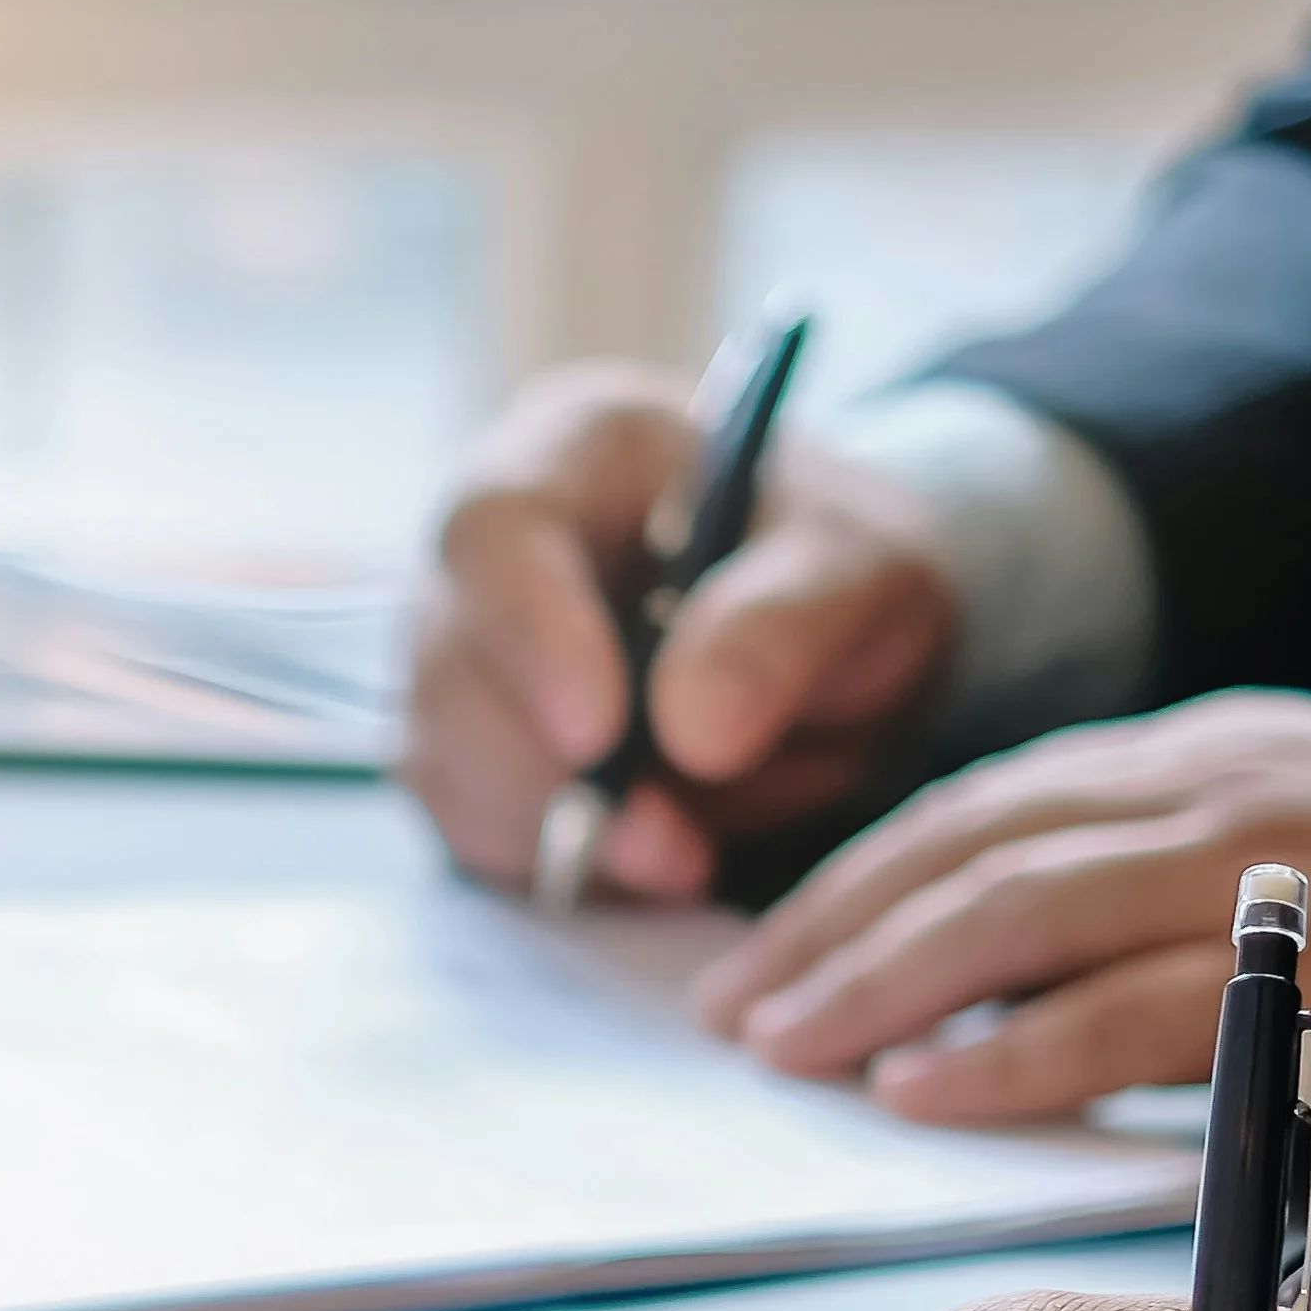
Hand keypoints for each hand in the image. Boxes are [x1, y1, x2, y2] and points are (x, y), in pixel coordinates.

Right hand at [401, 359, 961, 904]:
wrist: (833, 631)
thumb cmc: (838, 563)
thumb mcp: (864, 567)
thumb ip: (786, 624)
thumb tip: (694, 733)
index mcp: (575, 449)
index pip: (498, 529)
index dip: (532, 634)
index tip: (601, 735)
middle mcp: (490, 548)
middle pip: (448, 660)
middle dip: (545, 773)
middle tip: (669, 847)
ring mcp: (465, 652)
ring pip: (446, 757)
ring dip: (552, 830)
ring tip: (684, 857)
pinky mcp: (474, 750)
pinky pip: (472, 823)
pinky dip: (553, 861)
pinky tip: (648, 858)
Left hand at [697, 694, 1310, 1135]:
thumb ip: (1171, 898)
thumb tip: (1018, 987)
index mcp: (1210, 753)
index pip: (989, 801)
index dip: (860, 875)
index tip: (764, 947)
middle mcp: (1223, 784)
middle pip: (972, 846)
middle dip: (832, 929)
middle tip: (729, 1010)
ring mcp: (1277, 862)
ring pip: (1021, 912)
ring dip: (883, 986)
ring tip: (788, 1051)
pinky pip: (1126, 1011)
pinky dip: (1008, 1053)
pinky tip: (922, 1093)